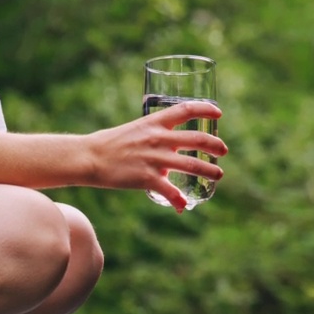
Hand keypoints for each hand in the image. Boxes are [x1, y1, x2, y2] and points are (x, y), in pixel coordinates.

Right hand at [87, 100, 227, 211]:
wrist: (90, 157)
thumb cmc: (109, 144)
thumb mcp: (134, 131)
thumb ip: (154, 140)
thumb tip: (169, 156)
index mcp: (154, 123)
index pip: (186, 109)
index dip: (206, 109)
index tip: (219, 112)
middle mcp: (157, 138)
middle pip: (196, 139)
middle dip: (215, 145)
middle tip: (224, 151)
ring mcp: (153, 158)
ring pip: (190, 165)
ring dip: (209, 171)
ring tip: (218, 175)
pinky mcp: (146, 177)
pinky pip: (169, 190)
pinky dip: (178, 199)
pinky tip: (183, 205)